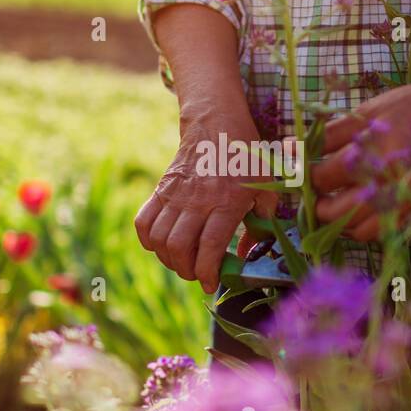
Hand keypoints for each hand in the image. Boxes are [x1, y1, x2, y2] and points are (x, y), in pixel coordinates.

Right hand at [135, 109, 277, 293]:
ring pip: (160, 239)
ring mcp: (176, 194)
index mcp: (227, 201)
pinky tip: (162, 245)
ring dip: (169, 259)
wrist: (217, 124)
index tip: (211, 285)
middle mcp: (198, 199)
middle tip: (198, 273)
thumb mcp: (266, 189)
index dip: (208, 272)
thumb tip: (245, 256)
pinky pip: (143, 222)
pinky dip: (148, 240)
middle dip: (187, 270)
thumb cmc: (247, 160)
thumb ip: (261, 225)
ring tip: (183, 262)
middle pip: (179, 247)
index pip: (210, 246)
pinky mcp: (161, 189)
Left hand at [313, 61, 410, 240]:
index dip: (304, 174)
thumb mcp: (368, 111)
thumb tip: (292, 147)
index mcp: (371, 151)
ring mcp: (400, 200)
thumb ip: (330, 133)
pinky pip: (377, 232)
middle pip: (333, 211)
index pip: (322, 176)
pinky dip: (359, 228)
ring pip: (353, 229)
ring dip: (335, 220)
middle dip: (315, 203)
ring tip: (330, 201)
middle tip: (311, 189)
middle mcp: (386, 181)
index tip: (299, 169)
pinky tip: (353, 210)